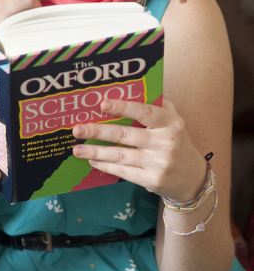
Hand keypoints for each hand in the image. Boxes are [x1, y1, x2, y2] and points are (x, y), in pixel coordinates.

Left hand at [71, 99, 206, 201]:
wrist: (192, 178)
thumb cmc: (174, 141)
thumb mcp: (172, 120)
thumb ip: (154, 105)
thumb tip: (124, 90)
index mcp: (170, 122)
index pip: (144, 112)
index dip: (123, 107)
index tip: (102, 104)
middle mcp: (166, 142)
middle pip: (126, 135)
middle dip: (98, 132)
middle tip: (77, 129)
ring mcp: (159, 163)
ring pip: (121, 155)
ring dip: (96, 152)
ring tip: (77, 150)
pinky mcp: (153, 180)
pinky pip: (124, 172)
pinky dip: (106, 166)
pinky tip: (92, 161)